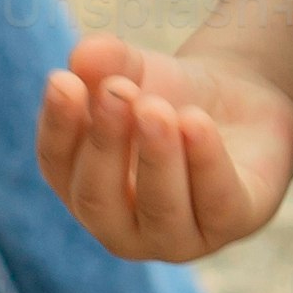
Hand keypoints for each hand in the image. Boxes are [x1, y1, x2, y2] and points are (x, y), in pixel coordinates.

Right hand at [36, 31, 292, 262]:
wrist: (237, 106)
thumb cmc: (167, 97)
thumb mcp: (133, 69)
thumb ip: (106, 61)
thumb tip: (85, 54)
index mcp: (82, 188)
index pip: (56, 165)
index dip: (58, 127)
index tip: (64, 82)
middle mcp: (122, 226)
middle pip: (98, 199)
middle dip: (106, 144)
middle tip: (116, 92)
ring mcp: (176, 237)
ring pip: (161, 211)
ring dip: (156, 158)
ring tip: (157, 108)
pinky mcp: (232, 223)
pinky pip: (217, 202)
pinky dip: (205, 161)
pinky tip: (195, 122)